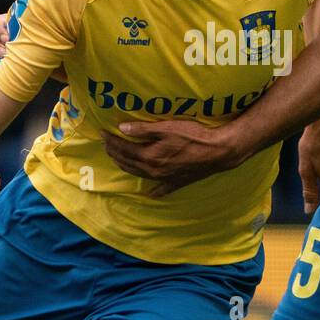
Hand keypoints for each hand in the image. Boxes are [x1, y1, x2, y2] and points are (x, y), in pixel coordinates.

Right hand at [0, 13, 67, 81]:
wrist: (50, 76)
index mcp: (20, 25)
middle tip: (5, 50)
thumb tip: (47, 18)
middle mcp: (9, 32)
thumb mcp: (51, 44)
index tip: (9, 37)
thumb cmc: (55, 58)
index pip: (5, 17)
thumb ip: (43, 33)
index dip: (2, 26)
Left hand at [101, 120, 235, 194]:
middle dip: (114, 153)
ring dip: (126, 166)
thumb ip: (143, 129)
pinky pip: (161, 189)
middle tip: (107, 144)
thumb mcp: (167, 127)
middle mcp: (153, 171)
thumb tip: (122, 128)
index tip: (102, 133)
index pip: (123, 149)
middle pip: (128, 163)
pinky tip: (150, 192)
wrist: (218, 151)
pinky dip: (153, 190)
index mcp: (149, 157)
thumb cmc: (193, 136)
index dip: (111, 141)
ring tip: (119, 158)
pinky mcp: (177, 182)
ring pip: (139, 174)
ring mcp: (164, 179)